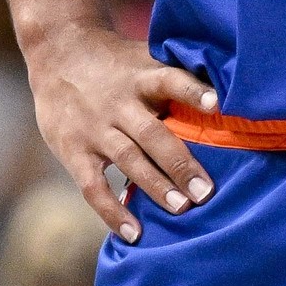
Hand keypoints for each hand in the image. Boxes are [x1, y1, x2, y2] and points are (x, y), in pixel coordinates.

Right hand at [24, 25, 216, 244]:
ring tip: (181, 209)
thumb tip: (229, 90)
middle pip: (152, 134)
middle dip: (180, 164)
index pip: (170, 80)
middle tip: (205, 192)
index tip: (217, 104)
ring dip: (155, 187)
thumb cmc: (115, 61)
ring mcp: (95, 128)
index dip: (192, 92)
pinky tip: (133, 234)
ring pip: (128, 160)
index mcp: (141, 77)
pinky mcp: (74, 150)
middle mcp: (119, 103)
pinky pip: (93, 186)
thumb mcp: (143, 57)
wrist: (57, 50)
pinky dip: (112, 212)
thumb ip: (175, 75)